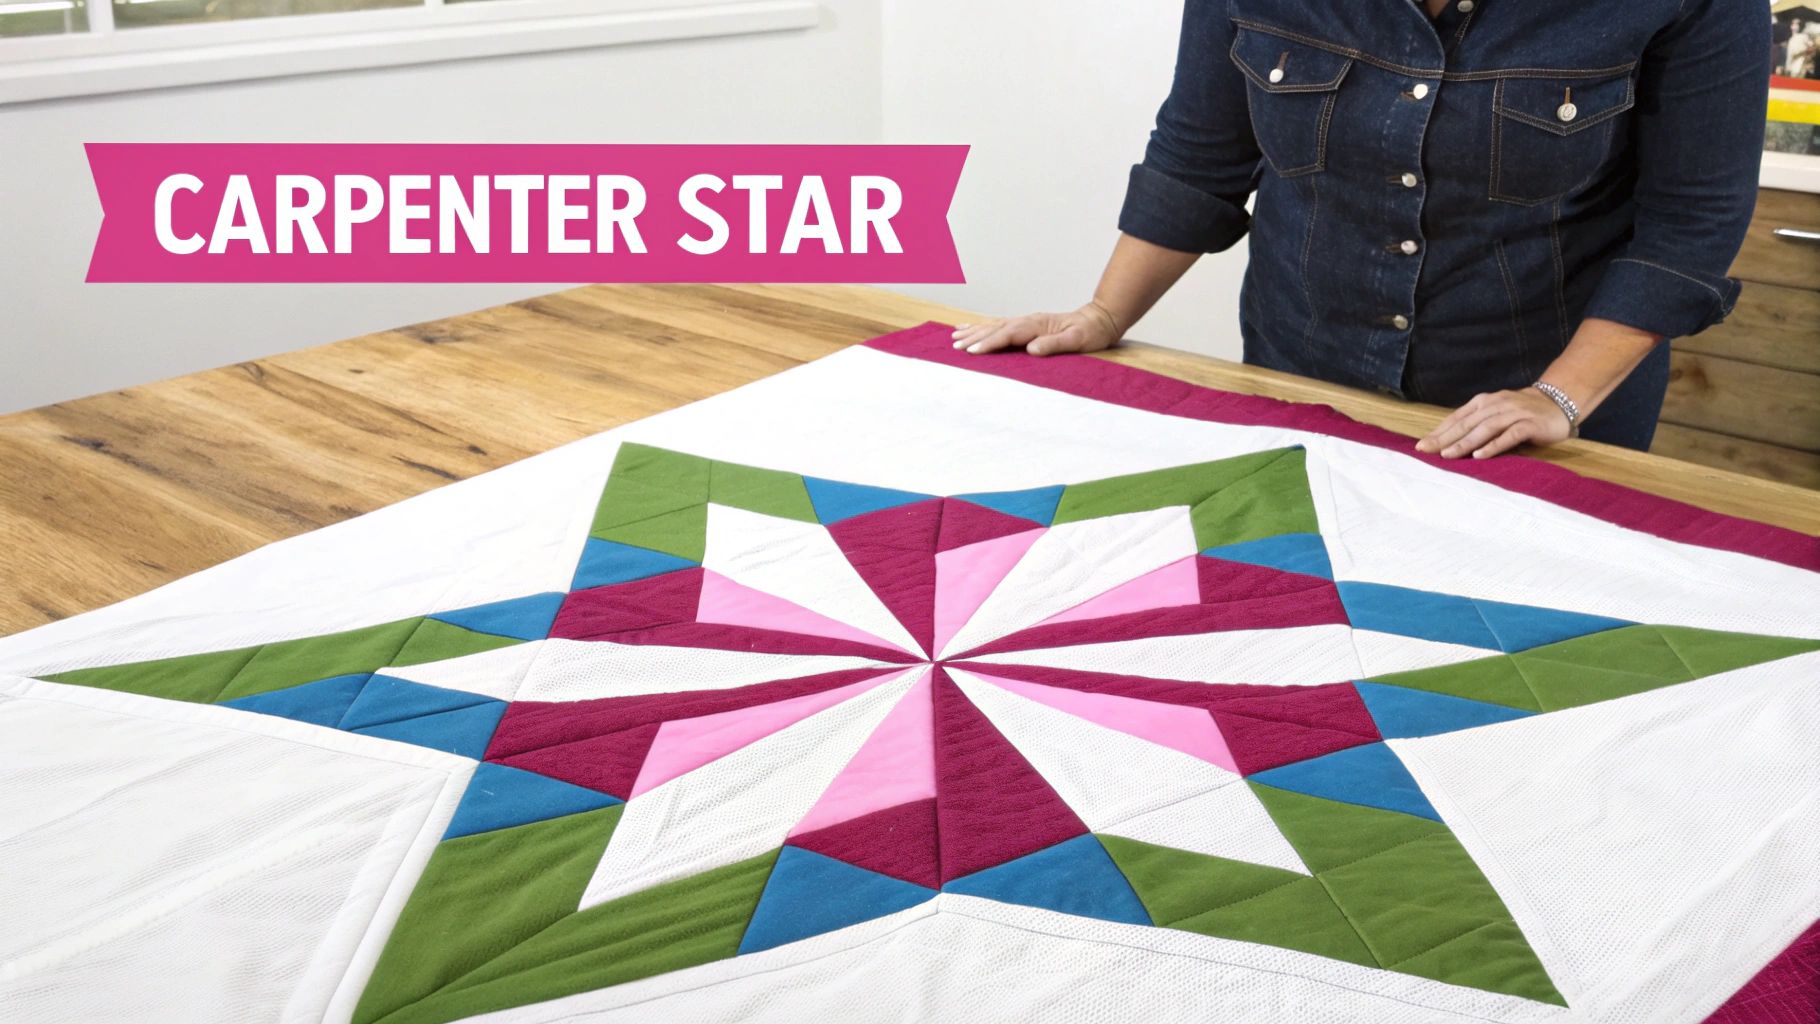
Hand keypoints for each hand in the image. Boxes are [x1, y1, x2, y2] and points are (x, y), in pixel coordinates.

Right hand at [949, 302, 1122, 356]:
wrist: (1099, 320)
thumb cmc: (1090, 333)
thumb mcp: (1077, 341)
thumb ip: (1055, 344)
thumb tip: (1032, 348)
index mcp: (1037, 325)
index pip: (1008, 334)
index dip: (990, 343)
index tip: (973, 351)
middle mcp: (1028, 321)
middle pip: (996, 328)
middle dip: (974, 337)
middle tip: (955, 346)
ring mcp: (1026, 321)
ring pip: (994, 325)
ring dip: (974, 331)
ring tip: (955, 336)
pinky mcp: (1026, 325)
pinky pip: (1000, 326)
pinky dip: (983, 327)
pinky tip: (973, 329)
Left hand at [1415, 387, 1572, 458]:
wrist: (1559, 402)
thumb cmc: (1521, 412)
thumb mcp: (1495, 413)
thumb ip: (1476, 424)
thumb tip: (1446, 441)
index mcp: (1484, 402)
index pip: (1457, 418)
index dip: (1438, 431)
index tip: (1421, 445)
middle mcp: (1496, 405)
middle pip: (1466, 423)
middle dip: (1444, 437)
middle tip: (1425, 450)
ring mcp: (1514, 413)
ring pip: (1485, 428)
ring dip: (1465, 443)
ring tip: (1448, 455)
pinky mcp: (1530, 424)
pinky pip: (1509, 435)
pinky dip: (1494, 445)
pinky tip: (1480, 455)